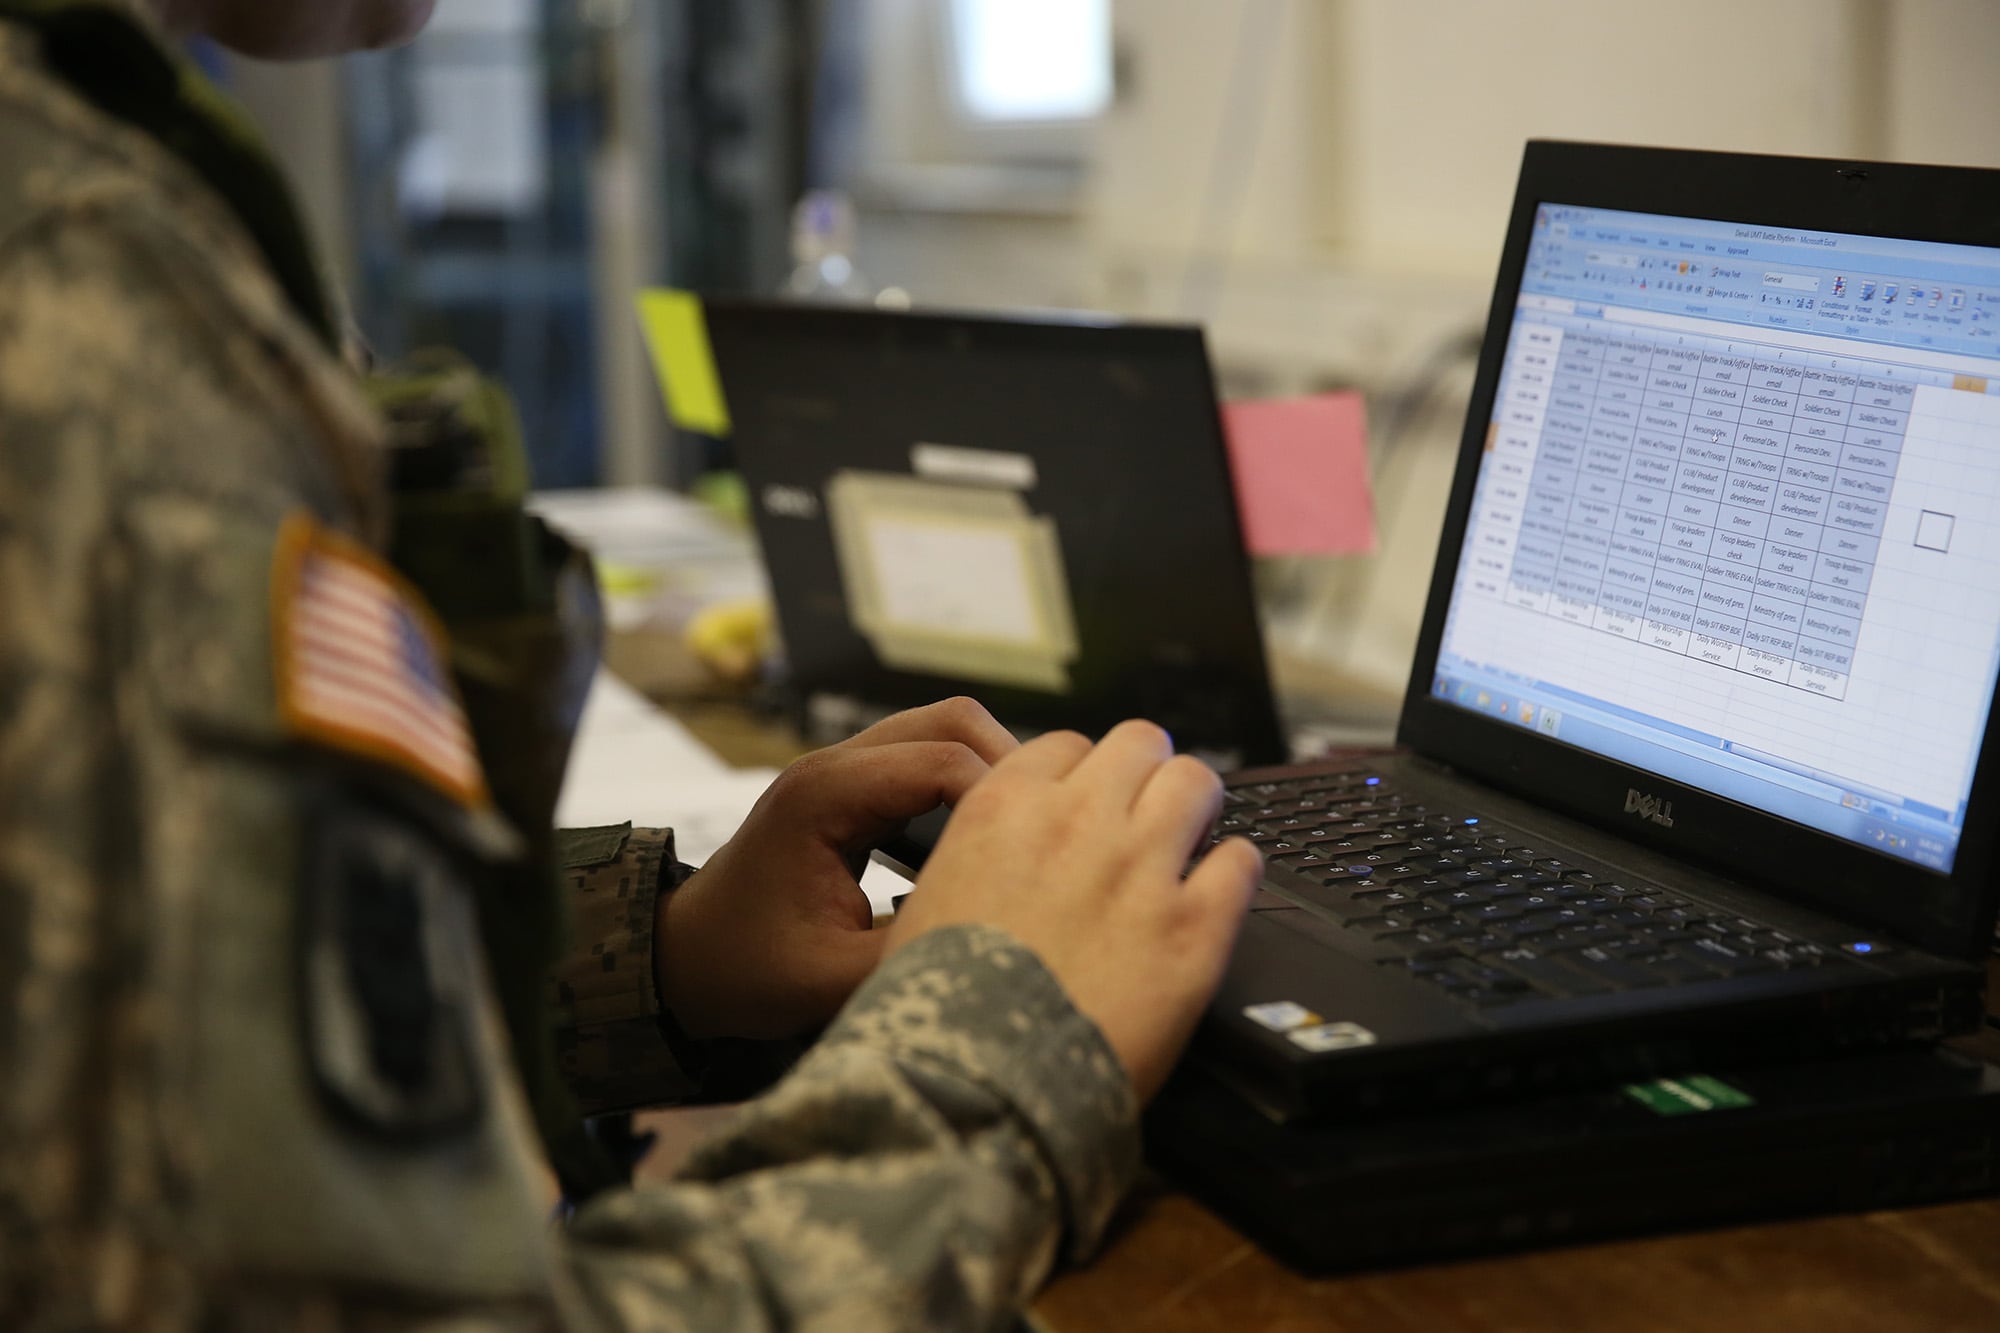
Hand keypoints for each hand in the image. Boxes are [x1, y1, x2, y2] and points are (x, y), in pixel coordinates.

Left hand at [657, 697, 1018, 1039]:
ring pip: (946, 731)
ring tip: (1027, 838)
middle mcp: (836, 764)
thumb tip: (1002, 946)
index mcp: (824, 796)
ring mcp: (845, 768)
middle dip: (1012, 769)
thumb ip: (912, 956)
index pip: (943, 762)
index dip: (1004, 802)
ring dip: (994, 771)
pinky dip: (969, 785)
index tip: (1039, 859)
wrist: (686, 960)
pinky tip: (990, 843)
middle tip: (1047, 835)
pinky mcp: (856, 788)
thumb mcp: (830, 982)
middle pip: (953, 721)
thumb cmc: (746, 971)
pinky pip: (930, 759)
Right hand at [885, 720, 1262, 1103]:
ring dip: (1195, 806)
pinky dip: (1234, 871)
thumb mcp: (928, 903)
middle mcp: (1078, 823)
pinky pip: (1241, 862)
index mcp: (1004, 809)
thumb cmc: (940, 1008)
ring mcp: (1141, 870)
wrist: (977, 1084)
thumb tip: (1004, 857)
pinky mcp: (1194, 928)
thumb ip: (978, 856)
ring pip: (1197, 783)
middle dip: (1147, 772)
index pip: (1065, 746)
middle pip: (1140, 742)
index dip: (1083, 776)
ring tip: (1192, 838)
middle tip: (1150, 810)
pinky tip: (1219, 892)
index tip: (1089, 804)